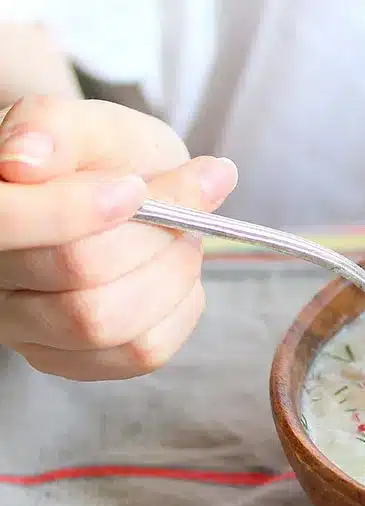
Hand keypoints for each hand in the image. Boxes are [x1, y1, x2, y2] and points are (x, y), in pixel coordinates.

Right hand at [0, 96, 237, 380]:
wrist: (122, 186)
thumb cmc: (99, 155)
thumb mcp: (83, 124)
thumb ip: (52, 128)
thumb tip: (24, 158)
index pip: (3, 224)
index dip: (71, 211)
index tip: (133, 188)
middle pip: (74, 275)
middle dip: (150, 235)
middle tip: (186, 196)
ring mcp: (24, 329)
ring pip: (104, 323)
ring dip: (170, 271)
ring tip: (185, 232)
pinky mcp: (71, 361)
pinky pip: (137, 353)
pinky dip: (177, 307)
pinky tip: (172, 271)